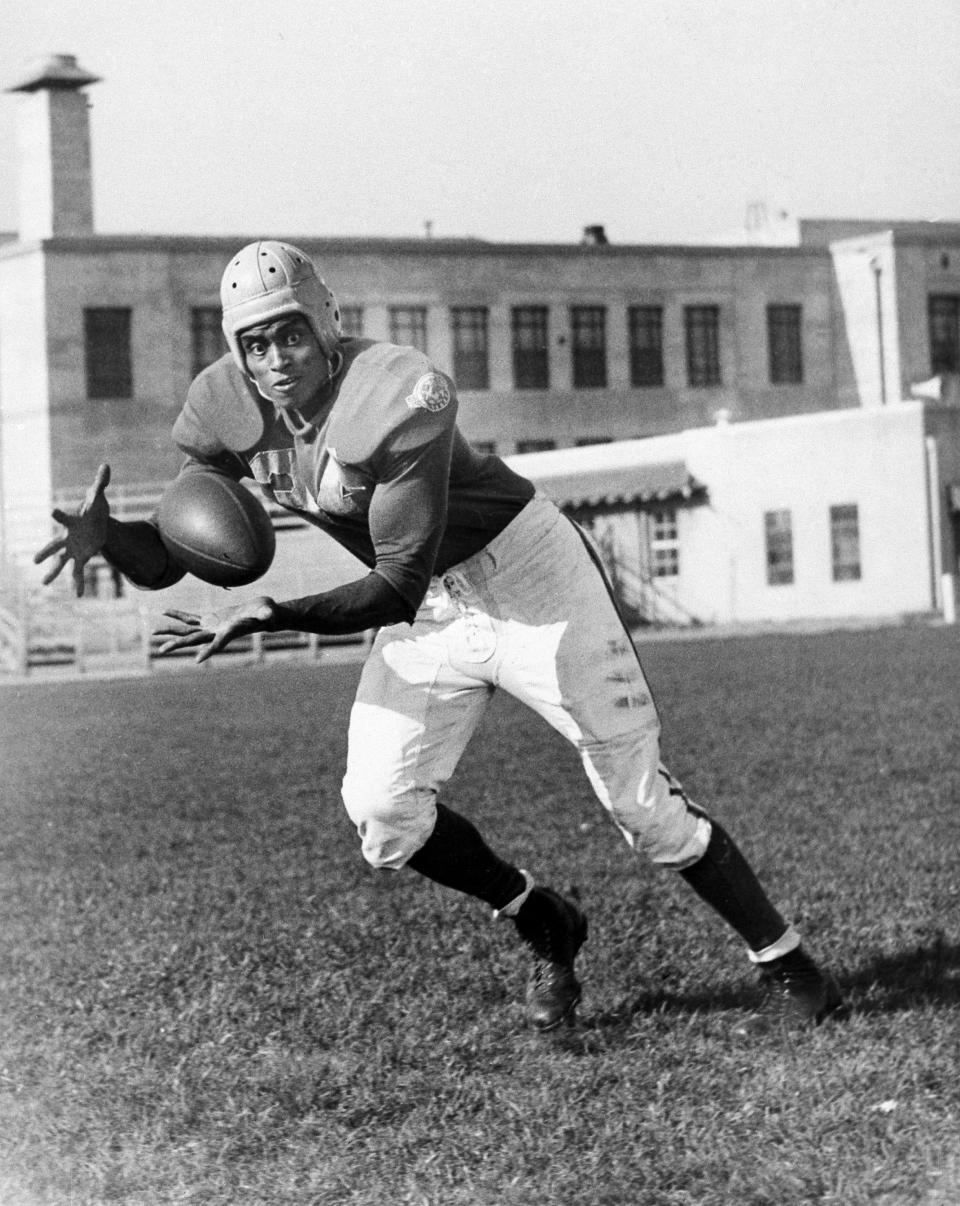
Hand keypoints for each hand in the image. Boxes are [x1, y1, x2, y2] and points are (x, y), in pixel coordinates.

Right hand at [33, 463, 111, 596]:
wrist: (97, 523)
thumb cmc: (95, 508)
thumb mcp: (99, 497)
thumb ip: (102, 482)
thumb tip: (107, 465)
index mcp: (72, 523)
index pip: (64, 518)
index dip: (59, 514)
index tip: (51, 511)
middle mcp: (68, 537)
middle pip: (54, 546)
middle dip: (46, 552)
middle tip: (35, 560)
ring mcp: (73, 549)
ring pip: (61, 562)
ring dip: (53, 573)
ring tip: (44, 584)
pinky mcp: (81, 557)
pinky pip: (78, 571)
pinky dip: (78, 583)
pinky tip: (78, 595)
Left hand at [153, 596, 276, 663]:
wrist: (262, 614)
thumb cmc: (266, 611)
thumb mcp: (267, 610)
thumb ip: (266, 612)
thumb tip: (269, 613)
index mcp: (230, 632)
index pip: (218, 643)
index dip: (209, 651)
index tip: (198, 660)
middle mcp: (217, 633)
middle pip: (195, 640)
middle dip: (178, 644)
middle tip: (162, 650)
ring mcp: (212, 627)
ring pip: (187, 631)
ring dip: (171, 631)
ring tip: (152, 632)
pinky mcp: (210, 620)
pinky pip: (190, 618)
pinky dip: (178, 615)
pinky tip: (166, 611)